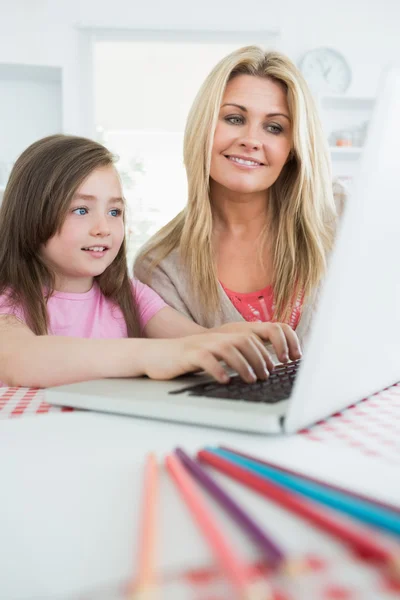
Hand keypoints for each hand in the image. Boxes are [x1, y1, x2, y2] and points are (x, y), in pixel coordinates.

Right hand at [142, 332, 272, 382]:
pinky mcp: (188, 354)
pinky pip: (206, 359)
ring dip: (244, 364)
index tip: (275, 367)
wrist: (156, 355)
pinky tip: (225, 381)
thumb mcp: (211, 355)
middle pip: (244, 341)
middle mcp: (214, 337)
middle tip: (265, 375)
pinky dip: (218, 370)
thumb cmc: (186, 359)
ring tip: (251, 379)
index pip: (251, 338)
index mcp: (222, 337)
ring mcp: (201, 344)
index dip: (266, 351)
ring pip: (228, 349)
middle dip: (259, 358)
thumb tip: (256, 370)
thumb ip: (231, 357)